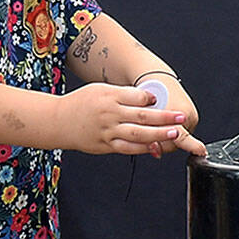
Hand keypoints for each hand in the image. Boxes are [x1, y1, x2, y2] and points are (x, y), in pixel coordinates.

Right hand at [59, 82, 204, 156]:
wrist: (57, 121)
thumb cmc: (82, 102)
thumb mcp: (101, 89)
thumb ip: (124, 94)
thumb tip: (149, 99)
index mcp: (109, 96)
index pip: (135, 96)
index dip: (151, 99)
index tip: (161, 99)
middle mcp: (109, 114)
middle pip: (141, 116)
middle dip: (164, 117)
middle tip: (181, 117)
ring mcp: (107, 132)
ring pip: (137, 135)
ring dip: (158, 135)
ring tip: (174, 133)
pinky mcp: (105, 146)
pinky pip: (127, 148)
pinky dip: (142, 149)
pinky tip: (156, 148)